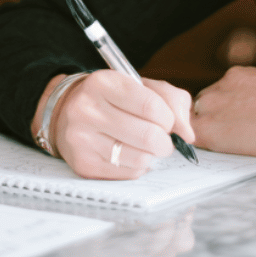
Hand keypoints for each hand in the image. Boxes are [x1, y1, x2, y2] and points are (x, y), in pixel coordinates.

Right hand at [40, 71, 194, 179]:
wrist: (67, 113)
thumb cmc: (113, 99)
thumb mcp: (142, 86)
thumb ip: (172, 101)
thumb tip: (187, 134)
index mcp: (103, 82)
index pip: (152, 106)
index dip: (169, 119)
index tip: (167, 121)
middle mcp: (87, 108)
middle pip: (149, 136)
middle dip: (165, 141)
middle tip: (162, 139)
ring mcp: (81, 138)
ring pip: (140, 158)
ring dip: (151, 155)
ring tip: (144, 146)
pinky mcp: (83, 164)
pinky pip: (128, 173)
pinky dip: (137, 166)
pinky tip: (128, 154)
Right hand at [191, 66, 255, 156]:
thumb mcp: (240, 151)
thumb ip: (215, 138)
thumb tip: (202, 130)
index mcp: (207, 132)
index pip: (185, 128)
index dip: (195, 131)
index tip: (203, 134)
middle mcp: (208, 106)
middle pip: (197, 109)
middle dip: (209, 115)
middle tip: (231, 125)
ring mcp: (222, 86)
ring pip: (212, 93)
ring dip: (223, 100)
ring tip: (248, 111)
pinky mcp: (237, 72)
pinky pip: (228, 81)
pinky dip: (237, 89)